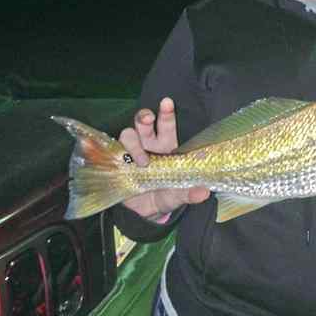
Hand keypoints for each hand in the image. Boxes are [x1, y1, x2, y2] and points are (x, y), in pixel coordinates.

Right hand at [119, 97, 209, 218]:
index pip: (166, 125)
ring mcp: (130, 152)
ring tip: (143, 161)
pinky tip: (117, 161)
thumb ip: (189, 193)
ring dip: (133, 144)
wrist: (146, 213)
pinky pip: (111, 151)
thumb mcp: (177, 197)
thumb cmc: (165, 197)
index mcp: (166, 147)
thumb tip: (204, 191)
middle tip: (148, 119)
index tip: (167, 102)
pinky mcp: (117, 162)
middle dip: (144, 117)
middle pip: (143, 122)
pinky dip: (111, 153)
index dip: (166, 113)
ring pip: (128, 135)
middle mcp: (148, 145)